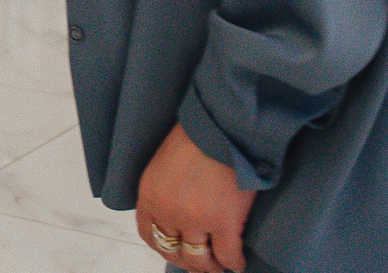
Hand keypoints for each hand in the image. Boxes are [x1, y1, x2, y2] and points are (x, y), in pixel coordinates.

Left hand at [134, 123, 252, 271]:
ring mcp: (196, 221)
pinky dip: (234, 263)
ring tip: (218, 268)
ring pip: (199, 259)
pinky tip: (238, 263)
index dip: (162, 247)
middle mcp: (168, 212)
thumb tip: (176, 208)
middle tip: (199, 263)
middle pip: (173, 250)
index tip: (174, 251)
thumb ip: (164, 188)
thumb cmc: (194, 137)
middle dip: (187, 261)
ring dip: (209, 267)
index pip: (148, 233)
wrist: (220, 128)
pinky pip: (228, 256)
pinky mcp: (224, 224)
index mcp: (150, 195)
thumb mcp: (163, 162)